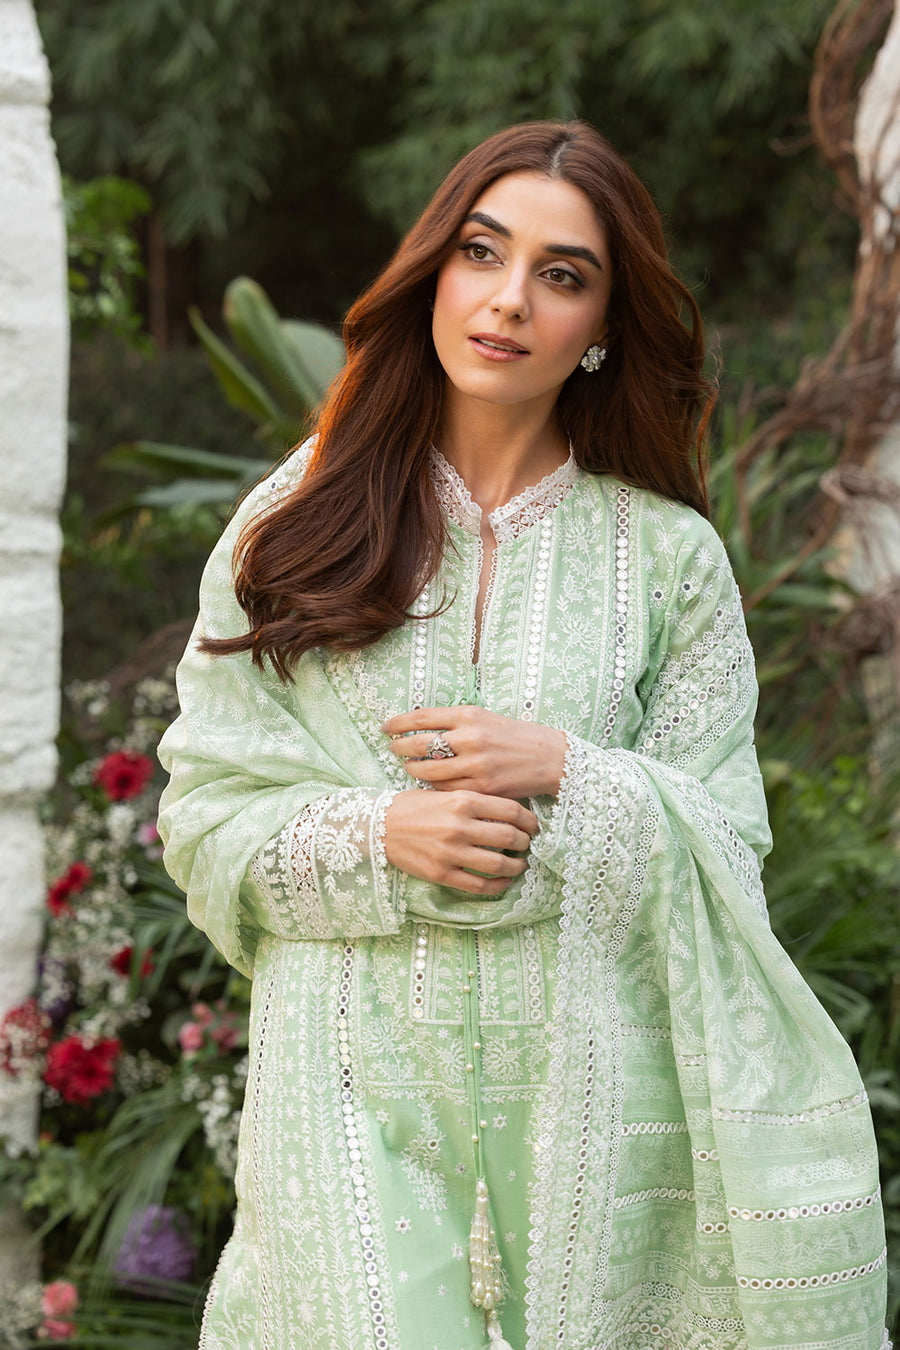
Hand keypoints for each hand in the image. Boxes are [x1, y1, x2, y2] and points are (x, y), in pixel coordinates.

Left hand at [382, 705, 566, 798]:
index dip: (399, 722)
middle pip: (419, 744)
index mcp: (469, 715)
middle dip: (400, 747)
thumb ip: (455, 721)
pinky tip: (430, 783)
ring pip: (429, 770)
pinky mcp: (482, 787)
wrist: (549, 757)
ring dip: (413, 769)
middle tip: (392, 748)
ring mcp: (475, 764)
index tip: (386, 726)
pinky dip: (434, 786)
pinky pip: (446, 789)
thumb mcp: (485, 717)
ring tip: (408, 767)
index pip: (422, 717)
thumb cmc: (515, 735)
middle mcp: (469, 738)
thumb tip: (420, 726)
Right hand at [383, 789, 538, 895]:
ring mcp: (450, 852)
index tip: (534, 825)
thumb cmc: (412, 806)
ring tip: (520, 864)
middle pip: (509, 837)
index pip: (510, 810)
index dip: (529, 820)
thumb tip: (508, 812)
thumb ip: (473, 800)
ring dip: (516, 866)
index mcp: (462, 800)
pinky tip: (504, 882)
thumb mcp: (444, 792)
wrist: (378, 826)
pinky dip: (498, 885)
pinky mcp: (441, 873)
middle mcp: (459, 826)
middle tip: (528, 844)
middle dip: (525, 842)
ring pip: (498, 864)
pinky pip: (478, 885)